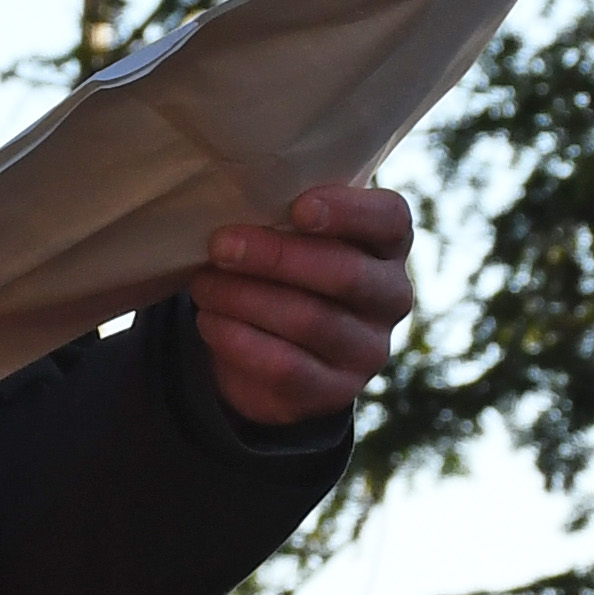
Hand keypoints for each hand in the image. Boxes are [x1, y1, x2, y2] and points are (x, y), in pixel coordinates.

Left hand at [189, 183, 414, 426]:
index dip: (348, 211)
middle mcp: (390, 297)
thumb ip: (282, 217)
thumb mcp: (292, 236)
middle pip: (344, 273)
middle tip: (221, 245)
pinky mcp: (337, 391)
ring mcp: (368, 349)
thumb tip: (231, 203)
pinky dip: (239, 341)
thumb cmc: (285, 271)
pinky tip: (210, 321)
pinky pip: (287, 367)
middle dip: (276, 257)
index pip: (389, 220)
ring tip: (203, 285)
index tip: (297, 208)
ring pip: (310, 321)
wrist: (273, 352)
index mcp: (388, 245)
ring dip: (245, 299)